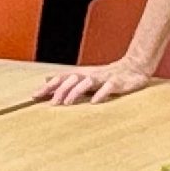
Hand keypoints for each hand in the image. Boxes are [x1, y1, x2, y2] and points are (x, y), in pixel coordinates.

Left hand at [35, 60, 151, 105]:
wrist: (134, 67)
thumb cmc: (108, 75)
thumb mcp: (86, 76)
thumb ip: (68, 79)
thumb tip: (47, 79)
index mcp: (82, 74)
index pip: (62, 78)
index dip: (48, 87)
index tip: (35, 96)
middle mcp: (91, 74)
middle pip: (72, 79)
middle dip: (61, 90)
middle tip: (52, 104)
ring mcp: (104, 78)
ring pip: (87, 82)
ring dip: (76, 92)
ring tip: (68, 103)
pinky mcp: (117, 83)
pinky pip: (108, 87)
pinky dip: (100, 94)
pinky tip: (94, 103)